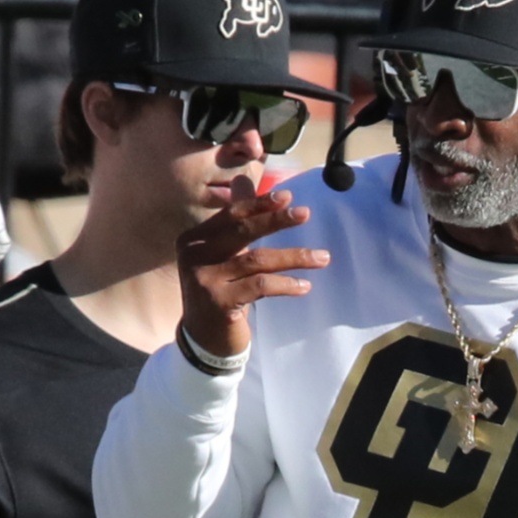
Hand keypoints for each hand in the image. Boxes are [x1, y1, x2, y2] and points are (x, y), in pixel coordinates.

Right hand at [176, 176, 329, 356]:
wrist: (204, 338)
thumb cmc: (220, 290)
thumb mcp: (224, 254)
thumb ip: (235, 220)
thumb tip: (244, 180)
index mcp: (194, 238)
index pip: (232, 215)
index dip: (260, 204)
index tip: (288, 197)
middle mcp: (194, 255)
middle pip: (242, 230)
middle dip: (277, 220)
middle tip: (305, 214)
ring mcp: (204, 279)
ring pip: (257, 259)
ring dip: (294, 257)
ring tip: (323, 258)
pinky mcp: (219, 302)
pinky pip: (261, 286)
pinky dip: (286, 284)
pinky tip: (305, 286)